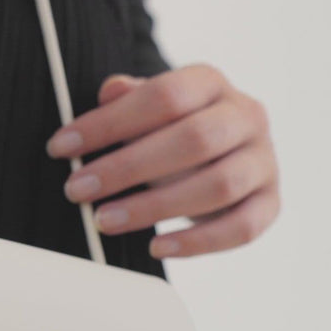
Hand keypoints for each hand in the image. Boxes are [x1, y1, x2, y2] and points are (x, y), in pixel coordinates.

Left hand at [45, 64, 280, 258]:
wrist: (224, 152)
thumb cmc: (171, 129)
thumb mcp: (148, 108)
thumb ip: (129, 99)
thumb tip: (111, 92)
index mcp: (211, 83)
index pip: (163, 96)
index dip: (109, 123)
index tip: (60, 147)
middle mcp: (246, 116)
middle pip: (193, 140)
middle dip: (127, 167)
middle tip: (78, 190)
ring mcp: (264, 161)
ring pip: (218, 185)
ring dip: (154, 208)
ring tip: (104, 221)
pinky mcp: (270, 203)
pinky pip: (240, 227)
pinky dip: (196, 242)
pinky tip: (155, 247)